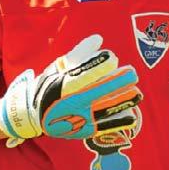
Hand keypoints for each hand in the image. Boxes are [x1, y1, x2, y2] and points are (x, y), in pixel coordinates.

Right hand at [0, 35, 142, 146]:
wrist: (30, 116)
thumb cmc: (47, 86)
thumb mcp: (58, 67)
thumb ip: (80, 54)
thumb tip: (98, 39)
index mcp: (61, 86)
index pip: (82, 76)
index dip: (98, 67)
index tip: (113, 59)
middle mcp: (69, 103)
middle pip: (95, 92)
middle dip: (115, 83)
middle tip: (132, 74)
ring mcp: (76, 119)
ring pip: (101, 110)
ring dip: (120, 102)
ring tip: (137, 94)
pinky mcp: (82, 130)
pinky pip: (102, 127)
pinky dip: (116, 122)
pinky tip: (131, 116)